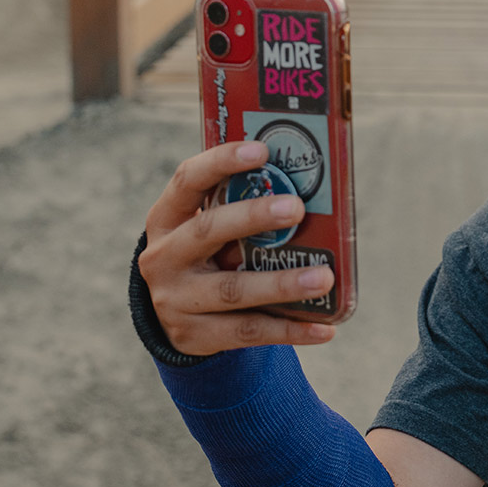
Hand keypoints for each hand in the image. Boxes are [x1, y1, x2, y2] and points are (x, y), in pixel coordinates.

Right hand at [139, 141, 336, 355]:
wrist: (168, 317)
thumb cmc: (205, 256)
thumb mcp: (205, 228)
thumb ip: (236, 210)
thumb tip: (308, 188)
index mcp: (166, 219)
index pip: (187, 181)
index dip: (221, 162)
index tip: (261, 150)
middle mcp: (164, 257)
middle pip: (207, 231)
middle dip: (253, 217)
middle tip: (296, 207)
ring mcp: (175, 300)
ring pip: (232, 291)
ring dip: (281, 284)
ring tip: (323, 277)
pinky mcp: (194, 336)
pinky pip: (248, 332)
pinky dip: (289, 330)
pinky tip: (324, 328)